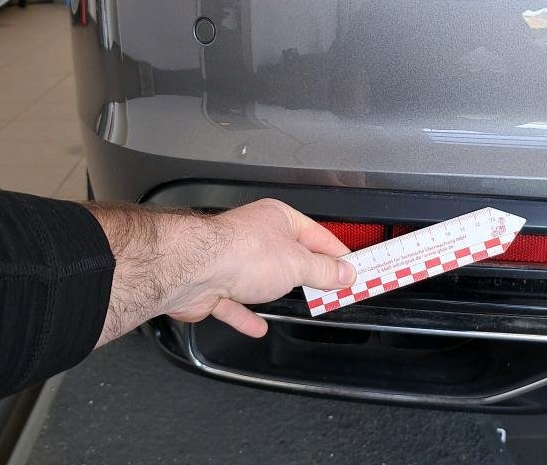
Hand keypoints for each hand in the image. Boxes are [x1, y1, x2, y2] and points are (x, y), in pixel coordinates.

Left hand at [91, 198, 355, 345]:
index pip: (316, 234)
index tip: (353, 268)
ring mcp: (231, 260)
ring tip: (300, 302)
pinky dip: (246, 315)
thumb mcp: (298, 263)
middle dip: (307, 271)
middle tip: (332, 288)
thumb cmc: (243, 253)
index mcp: (277, 219)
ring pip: (260, 277)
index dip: (336, 252)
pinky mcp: (213, 286)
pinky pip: (235, 303)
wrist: (193, 269)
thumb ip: (324, 270)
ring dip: (276, 289)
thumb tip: (346, 272)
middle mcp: (254, 235)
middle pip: (288, 254)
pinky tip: (258, 327)